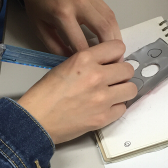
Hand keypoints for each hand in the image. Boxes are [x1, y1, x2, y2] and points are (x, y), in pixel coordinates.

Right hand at [17, 40, 136, 143]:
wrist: (36, 120)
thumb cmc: (44, 94)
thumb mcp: (64, 66)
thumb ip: (88, 63)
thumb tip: (107, 65)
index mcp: (84, 59)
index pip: (117, 47)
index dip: (116, 55)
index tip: (113, 61)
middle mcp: (96, 76)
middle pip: (128, 69)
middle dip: (121, 74)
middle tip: (113, 79)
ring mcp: (102, 98)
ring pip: (131, 89)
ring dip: (122, 90)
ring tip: (111, 94)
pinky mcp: (103, 117)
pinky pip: (123, 108)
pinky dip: (116, 108)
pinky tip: (104, 107)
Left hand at [19, 0, 121, 55]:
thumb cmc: (37, 2)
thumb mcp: (39, 28)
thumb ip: (55, 47)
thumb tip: (72, 62)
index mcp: (62, 13)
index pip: (81, 42)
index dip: (87, 59)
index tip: (90, 69)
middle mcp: (80, 4)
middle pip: (104, 29)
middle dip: (111, 50)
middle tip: (113, 64)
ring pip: (111, 21)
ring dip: (116, 39)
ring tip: (115, 54)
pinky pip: (110, 14)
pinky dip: (113, 29)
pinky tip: (111, 40)